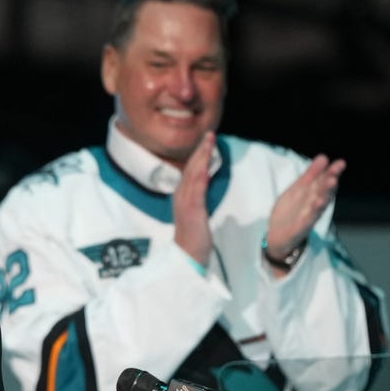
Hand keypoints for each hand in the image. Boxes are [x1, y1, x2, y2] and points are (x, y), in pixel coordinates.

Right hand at [172, 131, 215, 268]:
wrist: (186, 256)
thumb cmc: (193, 238)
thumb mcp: (196, 214)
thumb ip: (199, 200)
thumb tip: (205, 189)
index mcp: (182, 196)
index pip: (190, 171)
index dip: (198, 155)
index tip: (206, 141)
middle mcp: (181, 196)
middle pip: (190, 168)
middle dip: (200, 150)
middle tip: (209, 134)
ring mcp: (185, 203)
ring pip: (193, 174)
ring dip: (201, 157)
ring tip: (209, 143)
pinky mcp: (192, 211)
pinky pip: (197, 190)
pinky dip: (200, 176)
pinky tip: (205, 166)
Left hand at [265, 153, 345, 270]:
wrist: (278, 235)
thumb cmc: (291, 210)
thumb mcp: (298, 189)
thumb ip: (310, 175)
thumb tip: (324, 157)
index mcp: (314, 194)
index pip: (324, 181)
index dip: (332, 172)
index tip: (340, 163)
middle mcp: (314, 204)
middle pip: (323, 193)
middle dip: (329, 183)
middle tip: (334, 174)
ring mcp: (309, 216)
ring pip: (318, 205)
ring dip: (324, 196)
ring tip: (330, 186)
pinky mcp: (301, 227)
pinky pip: (308, 219)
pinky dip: (312, 212)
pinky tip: (317, 204)